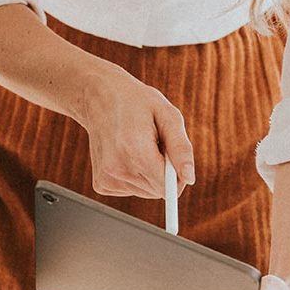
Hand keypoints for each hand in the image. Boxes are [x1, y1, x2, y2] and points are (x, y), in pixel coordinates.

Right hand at [77, 68, 193, 198]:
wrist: (99, 97)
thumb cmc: (137, 103)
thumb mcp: (167, 115)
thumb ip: (181, 148)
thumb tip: (189, 179)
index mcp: (135, 150)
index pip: (167, 187)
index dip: (177, 175)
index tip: (172, 157)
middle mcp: (117, 168)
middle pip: (158, 191)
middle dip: (163, 172)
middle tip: (154, 145)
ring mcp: (106, 178)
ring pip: (146, 192)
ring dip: (149, 173)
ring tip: (140, 147)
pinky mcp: (101, 184)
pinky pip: (132, 190)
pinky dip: (135, 176)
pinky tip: (127, 154)